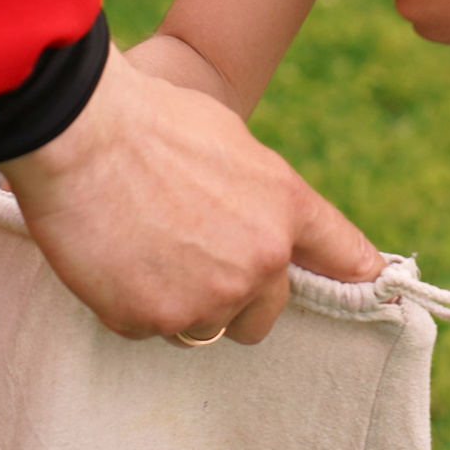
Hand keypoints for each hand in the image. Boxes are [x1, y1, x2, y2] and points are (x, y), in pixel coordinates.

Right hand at [0, 49, 382, 343]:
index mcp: (285, 209)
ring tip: (144, 248)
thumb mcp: (231, 141)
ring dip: (181, 303)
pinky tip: (115, 259)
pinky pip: (150, 329)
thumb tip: (267, 226)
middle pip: (263, 315)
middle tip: (189, 257)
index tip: (370, 284)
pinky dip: (134, 305)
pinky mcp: (151, 321)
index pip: (342, 255)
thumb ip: (262, 195)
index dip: (355, 273)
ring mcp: (205, 298)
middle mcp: (258, 263)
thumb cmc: (151, 121)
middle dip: (234, 297)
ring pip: (203, 327)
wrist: (79, 135)